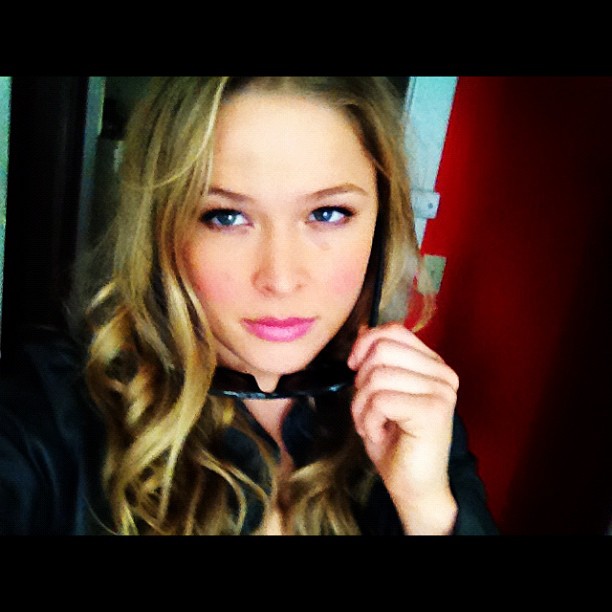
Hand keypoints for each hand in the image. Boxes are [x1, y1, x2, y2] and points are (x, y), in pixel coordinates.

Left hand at [347, 322, 458, 533]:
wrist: (412, 487)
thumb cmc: (394, 441)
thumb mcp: (377, 392)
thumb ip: (375, 360)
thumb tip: (364, 328)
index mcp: (432, 364)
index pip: (393, 331)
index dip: (365, 345)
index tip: (354, 369)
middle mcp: (443, 373)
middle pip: (382, 350)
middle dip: (361, 381)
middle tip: (367, 408)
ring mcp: (442, 391)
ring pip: (377, 376)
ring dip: (362, 406)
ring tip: (372, 425)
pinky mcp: (433, 410)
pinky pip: (381, 399)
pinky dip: (369, 419)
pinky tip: (380, 434)